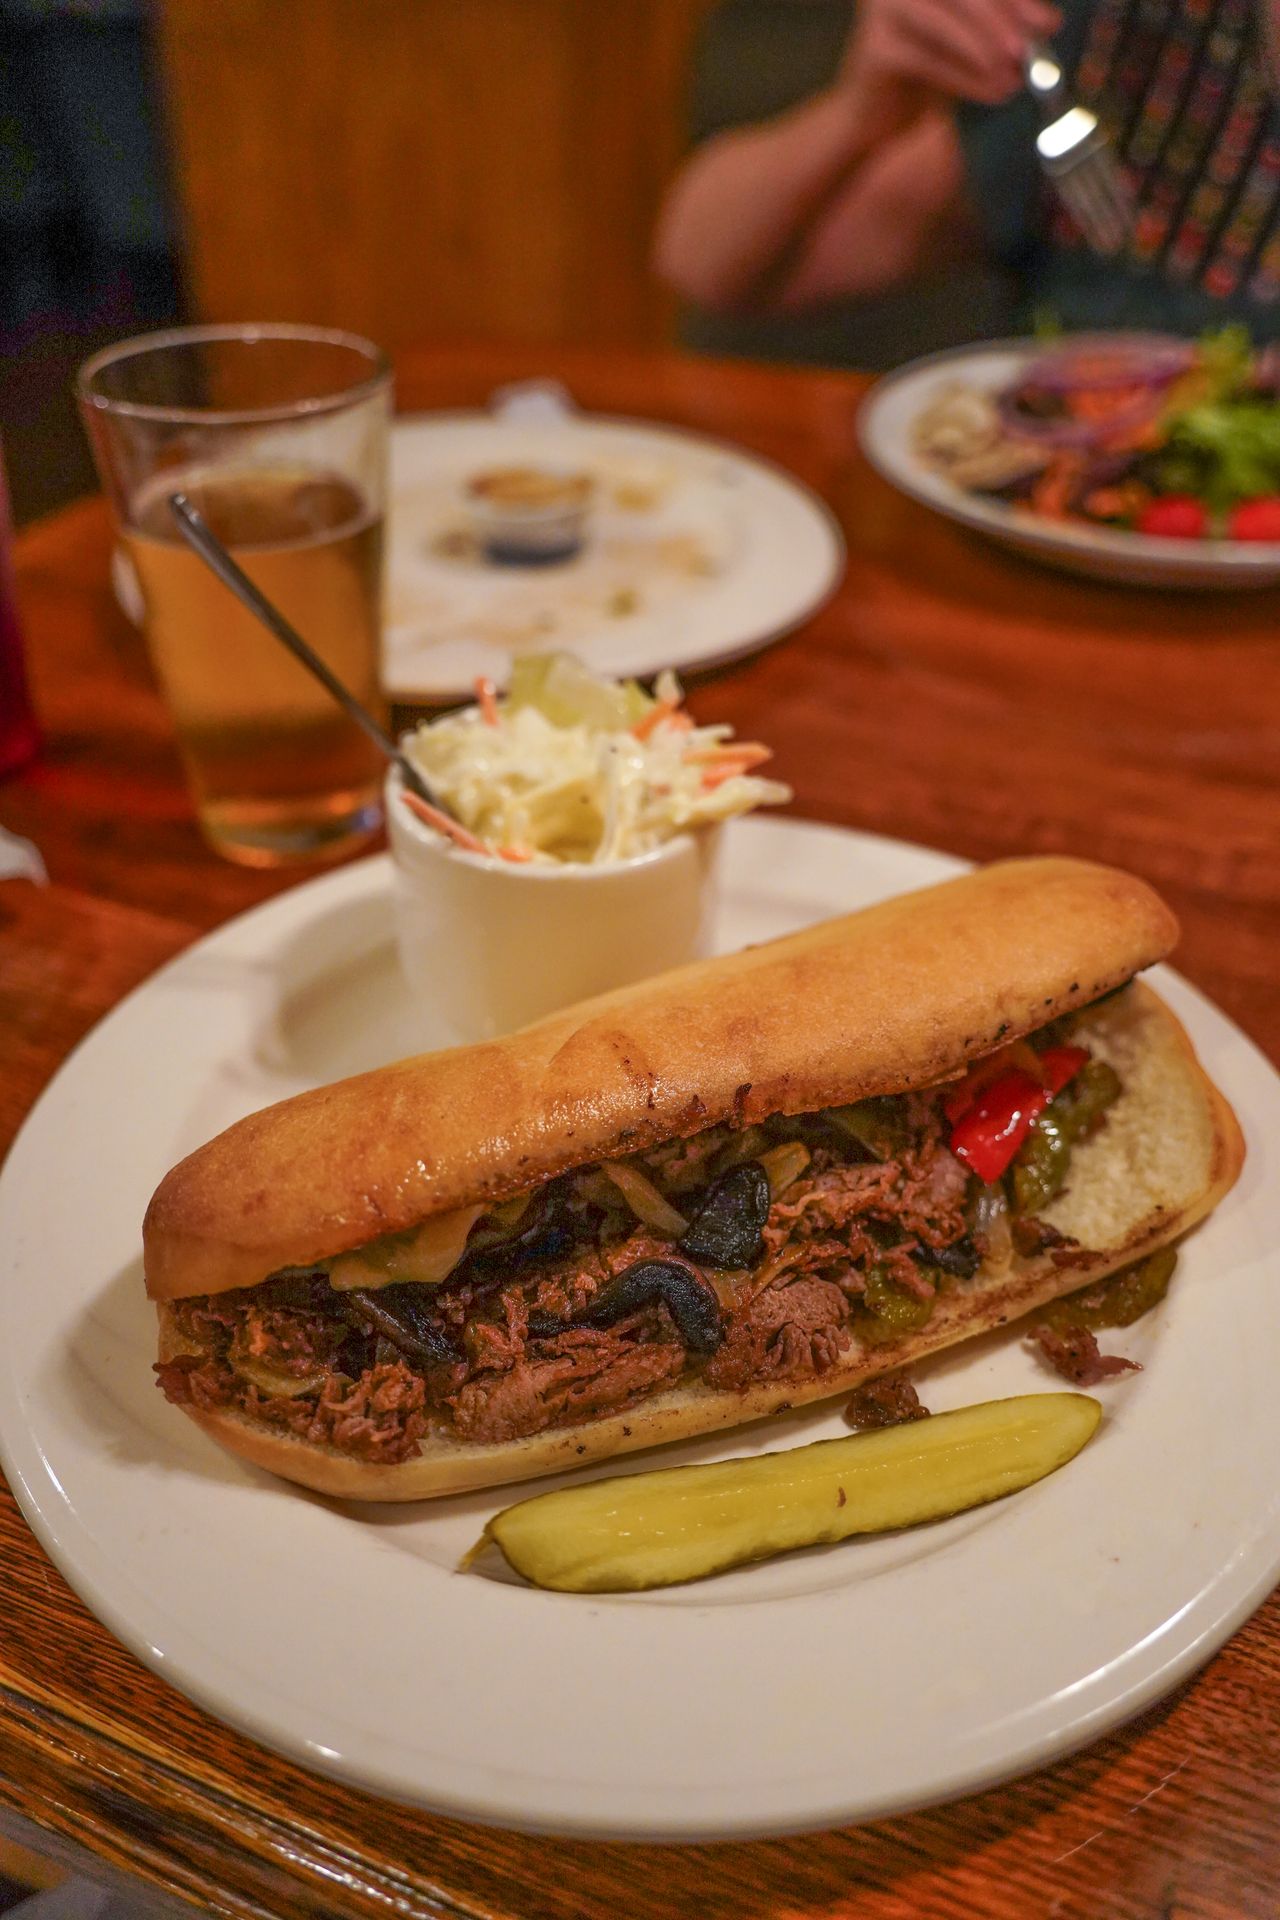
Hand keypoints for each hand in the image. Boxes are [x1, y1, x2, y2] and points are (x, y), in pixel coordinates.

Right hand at [840, 0, 1062, 140]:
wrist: (874, 118)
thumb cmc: (926, 75)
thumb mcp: (969, 40)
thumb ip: (1000, 25)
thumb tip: (1046, 23)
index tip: (1050, 23)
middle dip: (1004, 21)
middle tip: (1032, 51)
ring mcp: (883, 9)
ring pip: (947, 23)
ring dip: (987, 51)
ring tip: (1016, 79)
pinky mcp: (875, 48)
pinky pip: (931, 60)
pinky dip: (967, 79)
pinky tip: (995, 94)